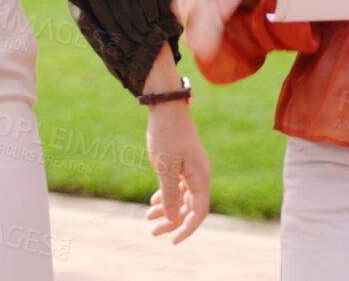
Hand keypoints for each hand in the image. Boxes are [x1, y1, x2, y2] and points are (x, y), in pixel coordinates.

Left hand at [141, 101, 210, 242]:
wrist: (166, 107)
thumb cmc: (166, 135)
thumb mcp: (164, 167)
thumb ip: (169, 195)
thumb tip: (172, 219)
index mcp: (200, 178)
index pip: (199, 212)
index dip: (187, 229)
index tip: (172, 241)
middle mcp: (200, 175)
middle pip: (190, 208)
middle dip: (172, 221)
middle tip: (153, 231)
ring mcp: (192, 169)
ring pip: (182, 197)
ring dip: (167, 209)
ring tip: (148, 217)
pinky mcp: (184, 162)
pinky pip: (178, 186)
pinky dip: (167, 195)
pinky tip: (153, 202)